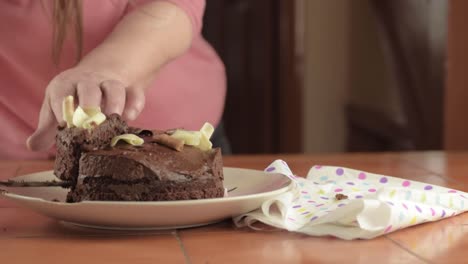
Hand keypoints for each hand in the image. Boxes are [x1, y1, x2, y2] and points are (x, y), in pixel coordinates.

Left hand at [27, 68, 144, 150]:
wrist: (97, 75)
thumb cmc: (71, 99)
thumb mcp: (55, 110)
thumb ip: (46, 129)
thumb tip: (32, 146)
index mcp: (64, 86)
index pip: (62, 94)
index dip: (64, 109)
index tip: (67, 127)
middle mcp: (87, 81)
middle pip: (89, 88)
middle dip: (90, 105)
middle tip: (91, 125)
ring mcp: (109, 83)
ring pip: (114, 87)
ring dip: (115, 103)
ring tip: (114, 120)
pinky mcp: (128, 88)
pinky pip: (134, 92)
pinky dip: (135, 104)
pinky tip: (130, 117)